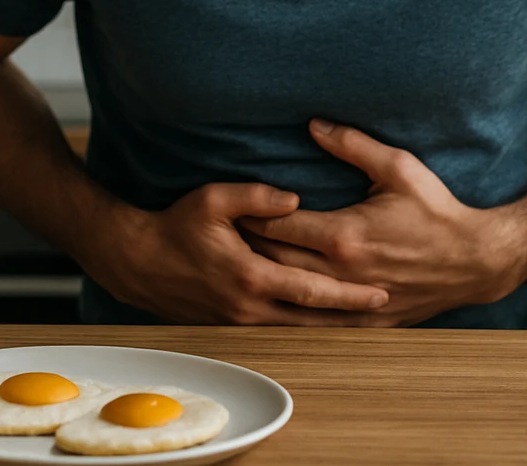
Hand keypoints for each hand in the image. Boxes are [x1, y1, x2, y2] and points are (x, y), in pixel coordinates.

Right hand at [87, 182, 390, 325]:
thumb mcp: (212, 200)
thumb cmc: (175, 226)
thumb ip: (255, 197)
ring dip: (332, 326)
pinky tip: (325, 322)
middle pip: (314, 319)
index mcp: (251, 276)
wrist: (137, 261)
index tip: (382, 291)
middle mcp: (249, 307)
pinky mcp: (231, 324)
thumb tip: (294, 197)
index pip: (313, 290)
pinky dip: (305, 327)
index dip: (350, 294)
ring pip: (298, 330)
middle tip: (389, 311)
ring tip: (369, 320)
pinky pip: (278, 330)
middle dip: (353, 317)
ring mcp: (240, 320)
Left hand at [239, 120, 525, 325]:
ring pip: (293, 297)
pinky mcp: (368, 319)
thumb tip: (312, 124)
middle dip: (249, 251)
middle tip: (222, 239)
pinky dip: (295, 313)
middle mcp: (343, 271)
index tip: (229, 210)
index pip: (279, 227)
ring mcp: (354, 299)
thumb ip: (352, 145)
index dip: (250, 217)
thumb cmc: (437, 210)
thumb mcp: (398, 167)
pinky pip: (320, 322)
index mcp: (344, 235)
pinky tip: (275, 308)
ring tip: (239, 271)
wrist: (477, 260)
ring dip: (266, 284)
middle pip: (277, 264)